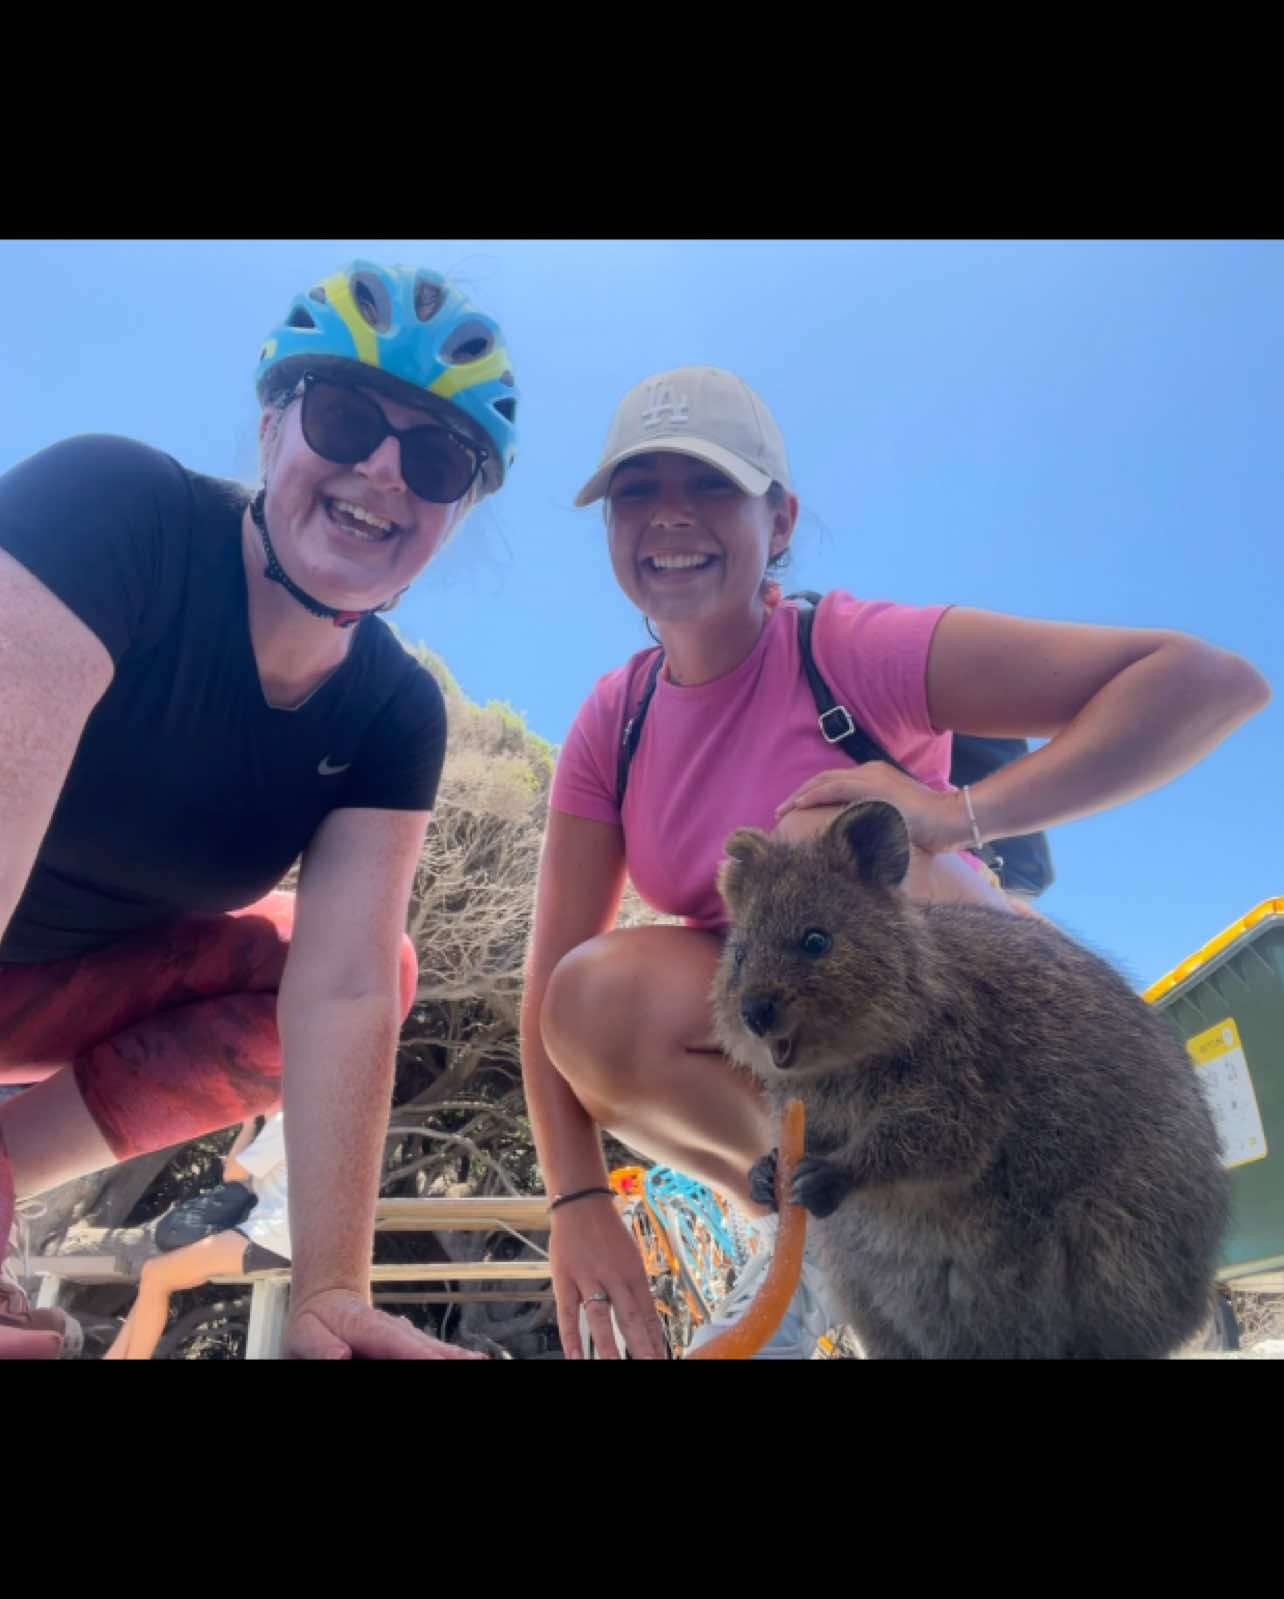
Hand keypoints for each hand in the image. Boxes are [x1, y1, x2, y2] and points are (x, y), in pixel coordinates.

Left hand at [284, 1288, 486, 1360]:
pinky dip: (448, 1354)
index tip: (439, 1363)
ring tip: (478, 1361)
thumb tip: (338, 1357)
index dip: (420, 1355)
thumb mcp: (304, 1334)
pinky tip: (469, 1358)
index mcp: (369, 1327)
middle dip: (448, 1357)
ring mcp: (403, 1338)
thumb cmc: (315, 1324)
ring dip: (454, 1355)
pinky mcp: (407, 1347)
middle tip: (475, 1363)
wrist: (327, 1303)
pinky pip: (430, 1351)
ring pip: (432, 1348)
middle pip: (424, 1346)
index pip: (398, 1343)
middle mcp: (394, 1330)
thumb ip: (319, 1347)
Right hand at [550, 1198, 667, 1359]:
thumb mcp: (630, 1255)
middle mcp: (614, 1276)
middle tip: (650, 1365)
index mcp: (634, 1272)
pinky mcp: (564, 1278)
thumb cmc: (607, 1231)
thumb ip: (634, 1286)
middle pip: (629, 1318)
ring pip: (600, 1318)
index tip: (661, 1358)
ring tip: (616, 1367)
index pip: (647, 1313)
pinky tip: (575, 1357)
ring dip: (609, 1347)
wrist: (581, 1203)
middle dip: (641, 1347)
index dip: (654, 1339)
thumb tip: (645, 1317)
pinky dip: (570, 1335)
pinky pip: (567, 1312)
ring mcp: (588, 1277)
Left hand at [774, 762, 960, 853]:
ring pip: (824, 781)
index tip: (795, 811)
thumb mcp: (896, 822)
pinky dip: (812, 795)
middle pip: (825, 779)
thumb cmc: (931, 828)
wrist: (952, 819)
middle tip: (781, 810)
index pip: (836, 784)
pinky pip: (832, 787)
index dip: (813, 795)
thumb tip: (858, 838)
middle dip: (801, 794)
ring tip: (782, 810)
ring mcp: (870, 777)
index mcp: (876, 779)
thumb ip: (876, 822)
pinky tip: (797, 805)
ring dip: (800, 795)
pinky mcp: (871, 786)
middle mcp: (870, 772)